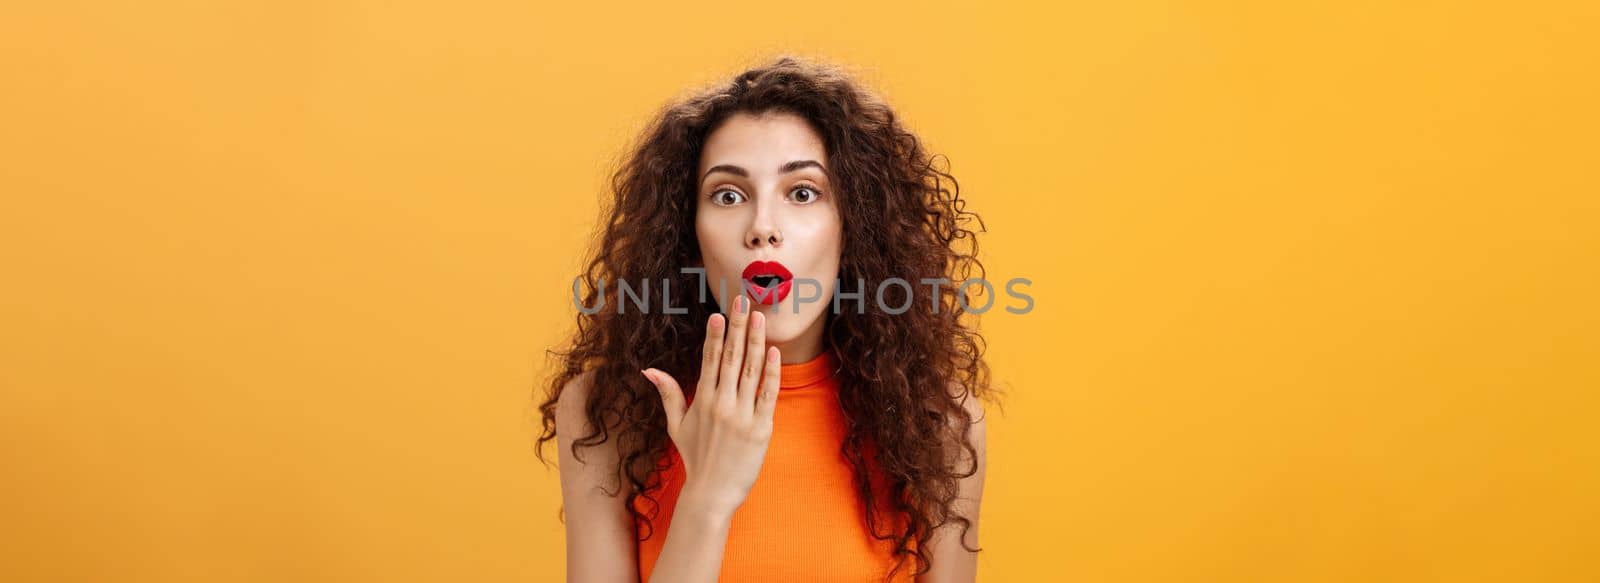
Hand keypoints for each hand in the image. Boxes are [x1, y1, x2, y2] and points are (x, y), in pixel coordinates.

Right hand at [642, 294, 780, 518]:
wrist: (711, 493)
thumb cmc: (695, 458)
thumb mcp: (676, 425)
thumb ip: (668, 394)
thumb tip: (649, 369)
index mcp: (702, 400)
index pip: (709, 360)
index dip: (715, 335)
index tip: (719, 312)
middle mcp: (721, 403)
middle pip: (730, 357)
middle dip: (736, 326)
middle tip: (742, 300)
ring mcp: (742, 415)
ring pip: (750, 370)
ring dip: (755, 341)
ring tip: (759, 316)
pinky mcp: (761, 428)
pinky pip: (767, 393)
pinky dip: (770, 372)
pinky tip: (773, 351)